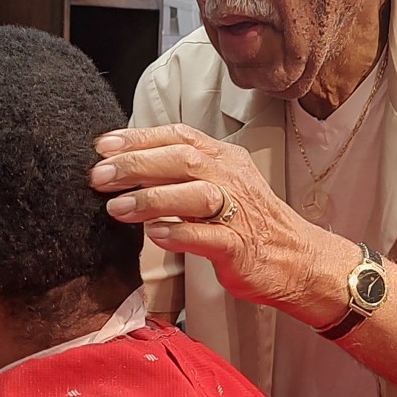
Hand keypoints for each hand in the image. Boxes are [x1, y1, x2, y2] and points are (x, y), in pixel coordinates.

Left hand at [90, 123, 343, 317]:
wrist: (298, 260)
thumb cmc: (249, 224)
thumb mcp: (218, 187)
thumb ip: (180, 175)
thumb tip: (127, 168)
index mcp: (224, 159)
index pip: (179, 136)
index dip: (139, 138)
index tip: (103, 146)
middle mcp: (231, 178)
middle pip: (182, 159)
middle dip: (136, 165)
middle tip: (99, 176)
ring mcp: (238, 212)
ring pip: (195, 194)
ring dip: (152, 198)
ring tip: (117, 208)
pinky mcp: (241, 246)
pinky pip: (208, 236)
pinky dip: (179, 234)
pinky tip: (155, 234)